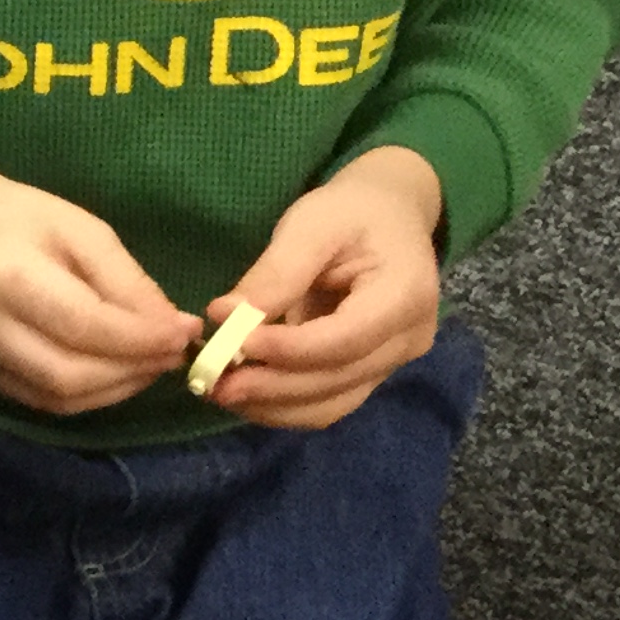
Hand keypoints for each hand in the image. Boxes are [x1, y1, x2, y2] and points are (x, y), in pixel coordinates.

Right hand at [0, 146, 198, 415]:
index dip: (141, 339)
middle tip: (171, 356)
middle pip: (70, 375)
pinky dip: (85, 396)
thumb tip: (171, 328)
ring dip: (114, 390)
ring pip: (56, 398)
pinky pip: (38, 400)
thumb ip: (123, 280)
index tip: (183, 334)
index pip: (85, 325)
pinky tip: (110, 374)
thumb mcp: (77, 227)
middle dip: (132, 371)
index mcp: (11, 277)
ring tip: (147, 366)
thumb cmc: (12, 217)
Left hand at [201, 147, 442, 429]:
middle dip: (269, 386)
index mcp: (406, 294)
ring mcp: (393, 363)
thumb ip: (276, 273)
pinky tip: (243, 393)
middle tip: (210, 381)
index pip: (345, 339)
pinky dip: (281, 405)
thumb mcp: (312, 226)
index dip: (287, 350)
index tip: (232, 344)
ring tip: (219, 390)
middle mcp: (409, 339)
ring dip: (270, 405)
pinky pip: (326, 404)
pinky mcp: (370, 375)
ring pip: (329, 405)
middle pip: (336, 380)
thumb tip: (224, 317)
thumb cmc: (351, 213)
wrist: (386, 218)